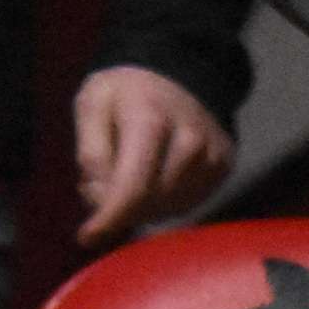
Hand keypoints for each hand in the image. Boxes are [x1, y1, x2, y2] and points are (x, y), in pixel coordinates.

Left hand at [71, 65, 235, 248]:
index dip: (108, 219)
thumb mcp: (92, 104)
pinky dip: (161, 202)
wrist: (177, 71)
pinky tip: (152, 177)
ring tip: (127, 173)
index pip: (133, 188)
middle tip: (99, 184)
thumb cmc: (126, 91)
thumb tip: (102, 197)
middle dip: (117, 206)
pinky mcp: (223, 167)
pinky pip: (184, 205)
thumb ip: (91, 151)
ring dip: (139, 205)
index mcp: (152, 121)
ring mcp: (212, 156)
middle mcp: (190, 141)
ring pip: (166, 209)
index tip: (85, 237)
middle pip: (148, 204)